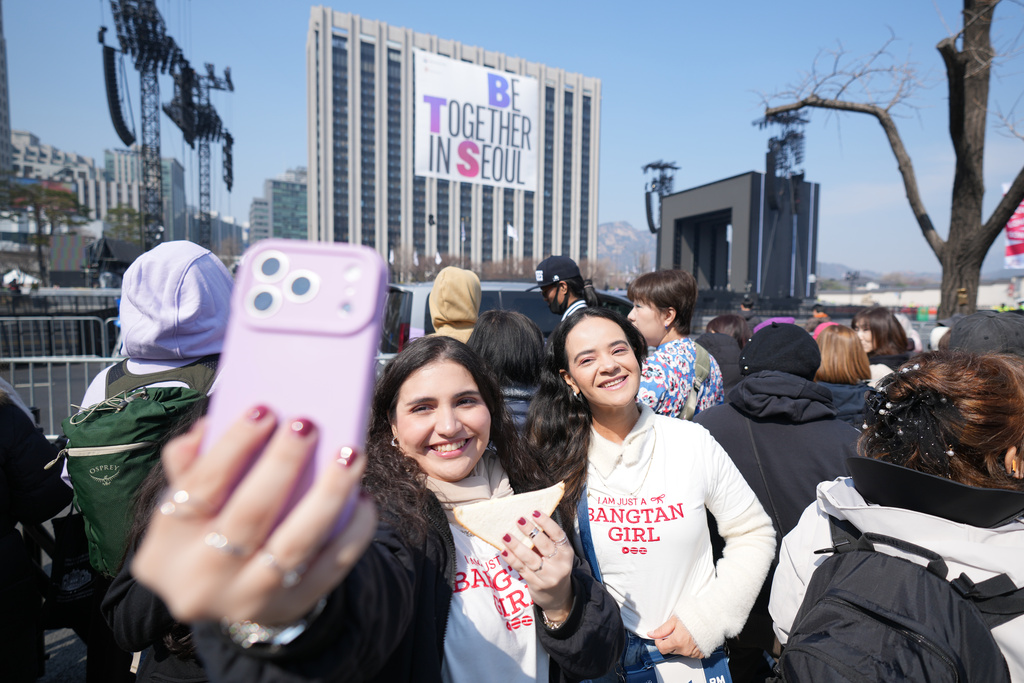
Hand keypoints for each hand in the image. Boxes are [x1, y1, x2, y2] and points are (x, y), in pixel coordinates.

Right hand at [132, 408, 376, 625]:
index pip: (202, 486)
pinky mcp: (290, 607)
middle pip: (249, 514)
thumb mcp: (186, 505)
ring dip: (328, 495)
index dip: (233, 446)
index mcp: (169, 542)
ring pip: (294, 544)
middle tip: (307, 425)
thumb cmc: (209, 528)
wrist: (226, 598)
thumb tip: (206, 429)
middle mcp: (203, 576)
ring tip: (350, 455)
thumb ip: (191, 464)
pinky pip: (330, 567)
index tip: (264, 409)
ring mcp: (248, 597)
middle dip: (282, 464)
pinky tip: (364, 498)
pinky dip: (352, 532)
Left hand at [500, 511, 572, 621]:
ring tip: (505, 536)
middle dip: (531, 532)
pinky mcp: (537, 585)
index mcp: (566, 551)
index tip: (534, 512)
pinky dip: (512, 560)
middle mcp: (560, 564)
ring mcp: (548, 576)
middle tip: (519, 520)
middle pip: (544, 545)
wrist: (558, 596)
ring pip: (530, 559)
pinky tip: (504, 551)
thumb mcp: (557, 554)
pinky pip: (522, 569)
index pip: (558, 534)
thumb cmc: (554, 566)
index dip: (546, 522)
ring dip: (517, 546)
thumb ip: (546, 540)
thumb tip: (526, 520)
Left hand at [648, 615, 704, 657]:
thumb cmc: (695, 617)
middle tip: (674, 632)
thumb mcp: (675, 620)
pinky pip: (690, 653)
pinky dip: (688, 647)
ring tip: (684, 633)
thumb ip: (662, 629)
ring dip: (679, 645)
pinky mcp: (700, 654)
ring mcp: (693, 653)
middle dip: (669, 642)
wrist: (711, 619)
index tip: (661, 636)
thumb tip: (652, 634)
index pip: (661, 648)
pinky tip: (691, 638)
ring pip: (680, 652)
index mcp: (677, 641)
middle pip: (670, 650)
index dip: (659, 641)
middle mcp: (685, 650)